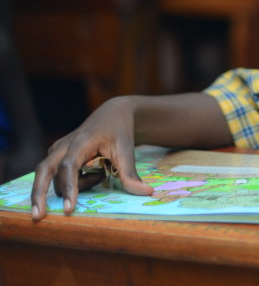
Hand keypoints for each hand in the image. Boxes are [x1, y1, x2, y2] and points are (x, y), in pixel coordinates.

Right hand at [30, 97, 153, 219]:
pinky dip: (71, 183)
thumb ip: (131, 173)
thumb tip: (147, 192)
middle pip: (44, 172)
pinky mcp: (56, 157)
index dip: (69, 187)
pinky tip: (94, 174)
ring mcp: (56, 151)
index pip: (69, 166)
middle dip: (38, 195)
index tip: (69, 208)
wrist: (112, 114)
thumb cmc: (119, 131)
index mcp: (80, 142)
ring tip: (101, 174)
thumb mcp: (127, 150)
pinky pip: (58, 176)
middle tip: (38, 217)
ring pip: (54, 178)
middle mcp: (63, 146)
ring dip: (74, 186)